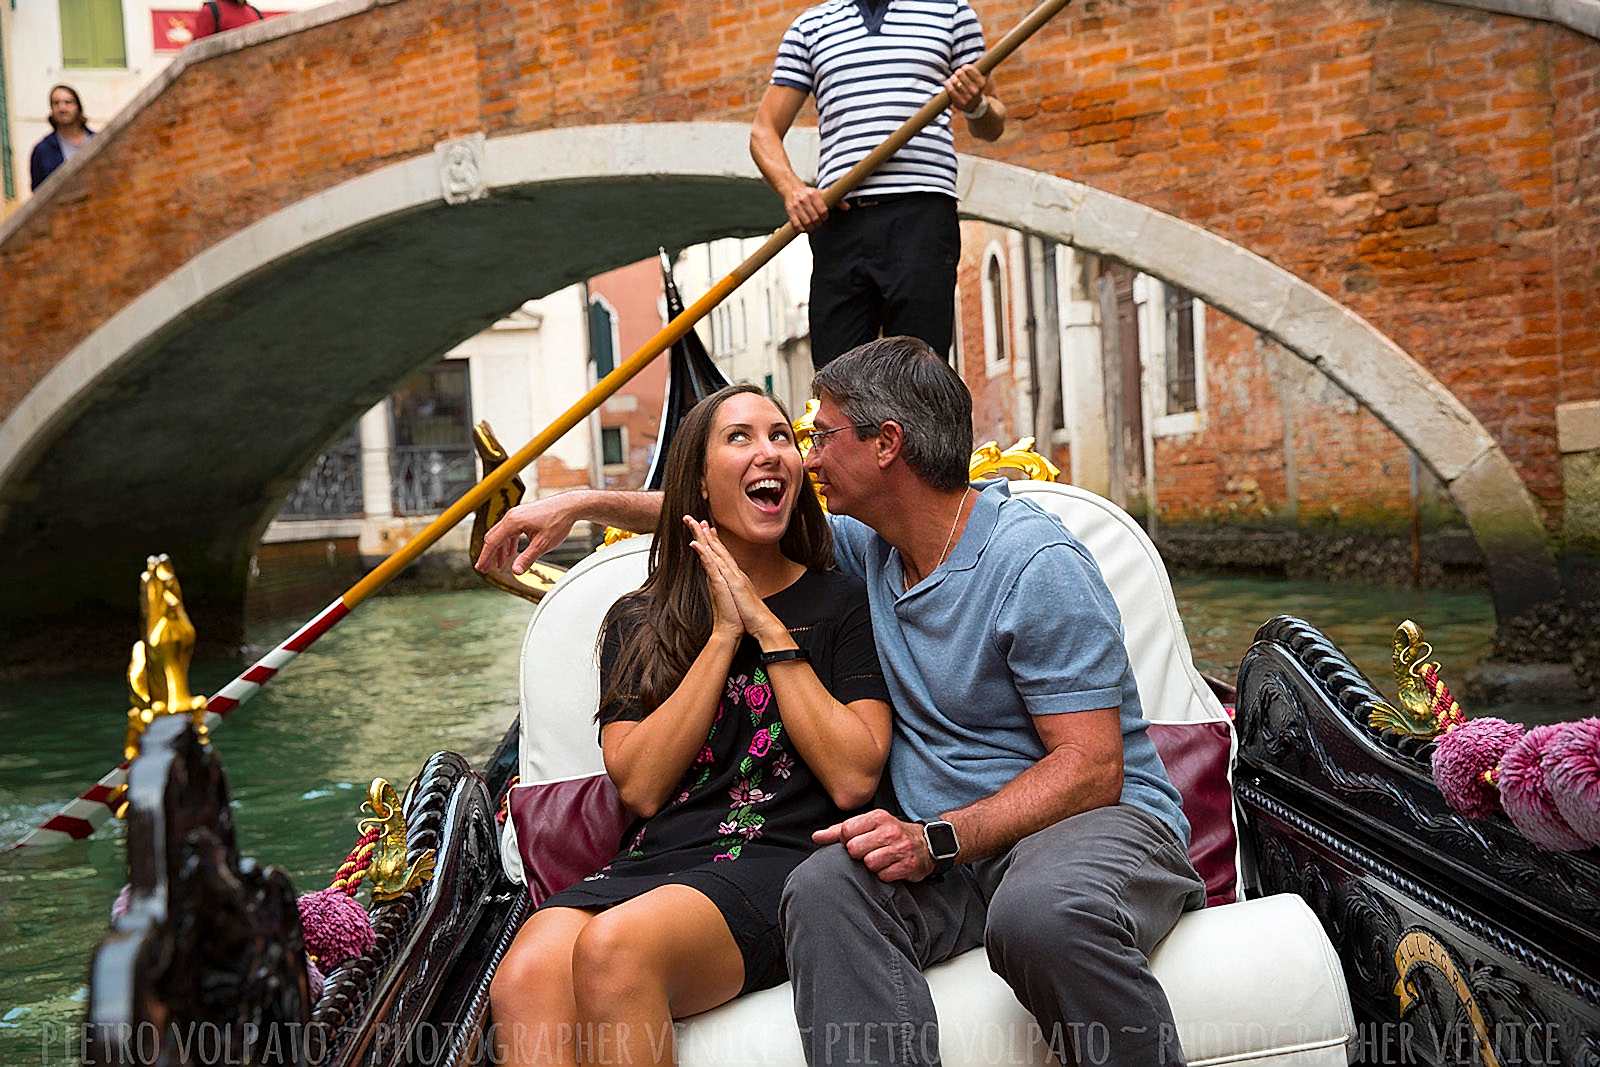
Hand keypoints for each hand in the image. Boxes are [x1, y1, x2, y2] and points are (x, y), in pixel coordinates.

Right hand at [476, 496, 576, 575]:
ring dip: (500, 550)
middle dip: (490, 554)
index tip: (481, 568)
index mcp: (513, 521)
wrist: (570, 506)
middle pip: (494, 537)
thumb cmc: (558, 521)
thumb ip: (528, 558)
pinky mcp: (523, 515)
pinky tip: (511, 553)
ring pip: (502, 534)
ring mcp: (517, 514)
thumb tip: (516, 571)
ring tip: (500, 565)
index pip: (493, 542)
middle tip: (486, 569)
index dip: (486, 557)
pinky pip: (510, 531)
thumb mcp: (543, 544)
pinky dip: (508, 543)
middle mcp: (512, 516)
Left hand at [688, 519, 787, 644]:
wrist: (761, 624)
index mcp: (735, 576)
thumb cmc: (750, 615)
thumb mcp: (740, 600)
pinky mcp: (731, 582)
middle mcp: (734, 572)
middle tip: (694, 518)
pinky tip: (695, 544)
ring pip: (716, 551)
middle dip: (706, 532)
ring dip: (704, 536)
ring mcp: (733, 575)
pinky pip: (714, 565)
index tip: (706, 529)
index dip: (713, 541)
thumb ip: (735, 591)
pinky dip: (705, 553)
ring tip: (693, 523)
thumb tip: (731, 588)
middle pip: (718, 548)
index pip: (722, 555)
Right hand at [783, 183, 837, 232]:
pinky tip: (804, 228)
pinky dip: (801, 229)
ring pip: (806, 223)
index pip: (823, 210)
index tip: (824, 217)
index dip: (825, 216)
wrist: (792, 188)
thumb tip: (848, 207)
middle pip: (815, 218)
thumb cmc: (809, 193)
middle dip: (818, 223)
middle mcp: (804, 199)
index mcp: (814, 194)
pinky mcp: (790, 212)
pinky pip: (796, 225)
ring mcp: (796, 206)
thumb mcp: (823, 193)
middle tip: (819, 223)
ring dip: (811, 228)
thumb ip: (836, 200)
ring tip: (812, 227)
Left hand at [813, 809, 932, 882]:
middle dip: (859, 854)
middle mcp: (889, 830)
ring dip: (872, 866)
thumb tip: (816, 837)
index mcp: (877, 817)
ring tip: (882, 859)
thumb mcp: (867, 826)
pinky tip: (891, 867)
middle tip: (870, 851)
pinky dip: (885, 875)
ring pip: (869, 864)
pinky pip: (883, 876)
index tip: (857, 842)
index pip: (846, 831)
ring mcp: (900, 848)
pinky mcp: (908, 865)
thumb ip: (839, 831)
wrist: (927, 843)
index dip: (847, 841)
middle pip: (854, 849)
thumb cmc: (890, 834)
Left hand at [945, 64, 984, 112]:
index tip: (964, 68)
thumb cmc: (976, 88)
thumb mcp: (983, 78)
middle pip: (960, 73)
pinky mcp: (959, 103)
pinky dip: (947, 84)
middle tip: (958, 73)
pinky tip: (948, 83)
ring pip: (955, 81)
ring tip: (953, 78)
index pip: (969, 68)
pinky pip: (950, 90)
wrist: (974, 106)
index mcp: (982, 83)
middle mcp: (975, 91)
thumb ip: (984, 68)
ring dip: (952, 78)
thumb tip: (986, 55)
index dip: (965, 67)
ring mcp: (967, 98)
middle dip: (958, 72)